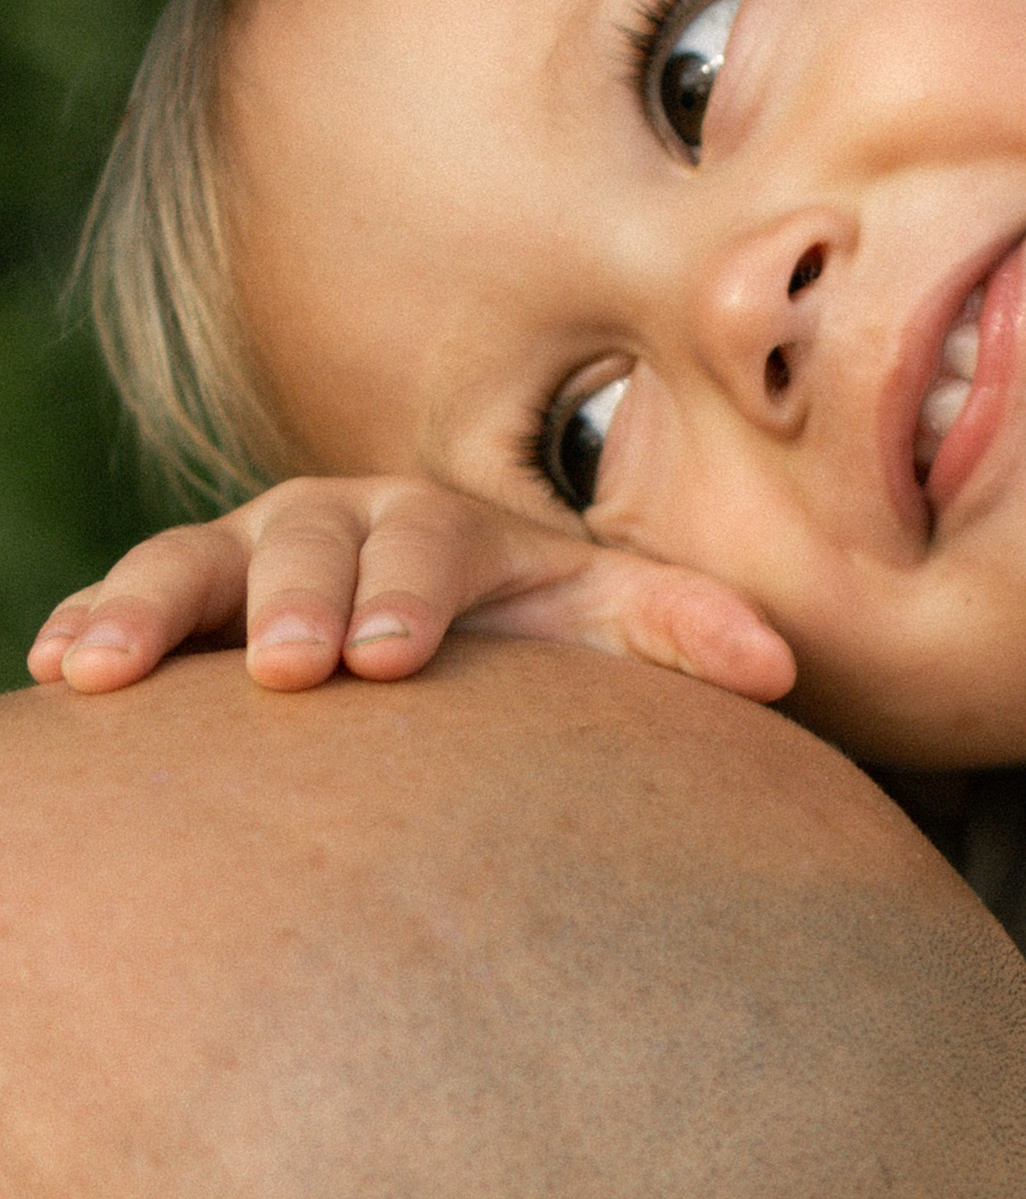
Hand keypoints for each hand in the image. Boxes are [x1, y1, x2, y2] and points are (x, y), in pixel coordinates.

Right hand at [27, 476, 795, 702]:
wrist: (452, 633)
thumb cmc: (534, 640)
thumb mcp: (609, 626)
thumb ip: (683, 632)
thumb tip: (779, 666)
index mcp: (446, 524)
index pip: (430, 547)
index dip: (410, 595)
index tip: (394, 662)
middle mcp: (337, 522)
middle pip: (304, 547)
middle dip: (293, 602)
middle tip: (286, 673)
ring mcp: (247, 555)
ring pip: (188, 564)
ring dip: (146, 610)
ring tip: (101, 667)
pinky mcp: (181, 604)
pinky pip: (127, 603)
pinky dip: (90, 627)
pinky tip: (58, 676)